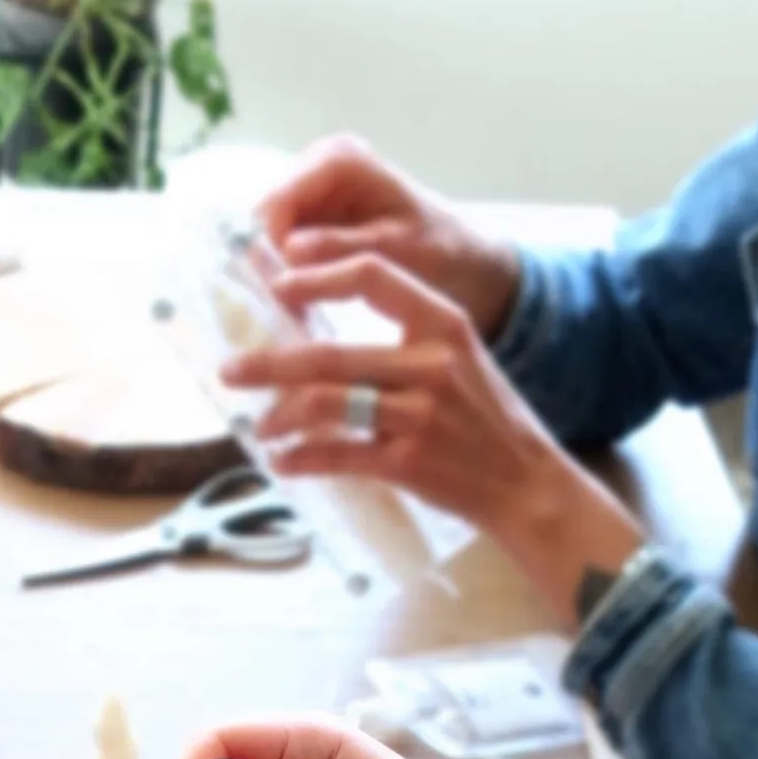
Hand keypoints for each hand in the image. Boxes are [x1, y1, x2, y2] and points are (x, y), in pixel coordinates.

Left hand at [220, 254, 642, 622]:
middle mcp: (431, 362)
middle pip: (329, 354)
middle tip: (231, 370)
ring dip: (280, 417)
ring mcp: (419, 414)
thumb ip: (405, 339)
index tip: (278, 287)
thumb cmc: (485, 420)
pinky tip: (283, 462)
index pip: (373, 276)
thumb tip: (324, 340)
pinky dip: (301, 459)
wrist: (525, 482)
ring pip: (325, 404)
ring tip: (259, 427)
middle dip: (269, 364)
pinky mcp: (408, 461)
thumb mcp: (460, 358)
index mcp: (444, 324)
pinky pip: (337, 455)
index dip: (319, 276)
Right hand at [258, 134, 520, 339]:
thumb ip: (343, 248)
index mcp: (340, 161)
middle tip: (286, 314)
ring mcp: (311, 194)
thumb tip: (289, 251)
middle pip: (265, 220)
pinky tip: (303, 311)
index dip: (270, 248)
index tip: (281, 295)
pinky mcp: (308, 223)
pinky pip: (281, 252)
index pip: (277, 201)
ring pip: (267, 240)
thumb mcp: (397, 251)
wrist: (462, 263)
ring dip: (277, 278)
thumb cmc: (439, 250)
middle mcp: (317, 167)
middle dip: (271, 266)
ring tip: (295, 318)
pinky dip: (288, 281)